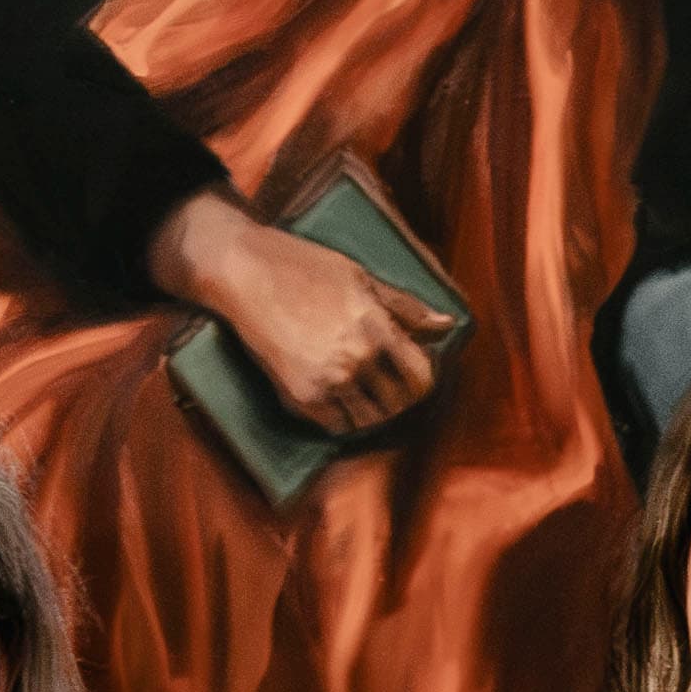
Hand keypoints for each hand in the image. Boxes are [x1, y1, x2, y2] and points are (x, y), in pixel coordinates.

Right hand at [149, 191, 449, 433]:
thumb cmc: (303, 267)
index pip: (421, 377)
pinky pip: (335, 425)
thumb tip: (446, 325)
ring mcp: (327, 382)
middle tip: (389, 384)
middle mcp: (355, 359)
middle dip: (399, 396)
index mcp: (375, 327)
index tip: (413, 371)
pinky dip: (341, 416)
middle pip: (398, 404)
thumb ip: (405, 307)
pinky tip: (337, 395)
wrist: (244, 274)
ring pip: (368, 421)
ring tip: (363, 391)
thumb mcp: (361, 277)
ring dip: (371, 411)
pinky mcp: (300, 396)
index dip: (422, 378)